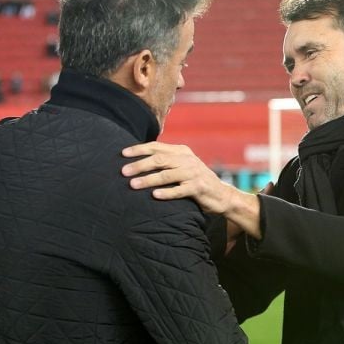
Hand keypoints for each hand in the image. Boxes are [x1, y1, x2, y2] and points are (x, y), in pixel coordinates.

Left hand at [122, 142, 263, 238]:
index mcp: (181, 151)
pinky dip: (166, 193)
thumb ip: (166, 161)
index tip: (122, 154)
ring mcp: (193, 174)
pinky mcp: (198, 188)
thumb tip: (138, 160)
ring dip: (148, 179)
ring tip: (133, 185)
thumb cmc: (195, 181)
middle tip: (123, 172)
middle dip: (139, 165)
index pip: (156, 147)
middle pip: (159, 159)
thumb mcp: (182, 166)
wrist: (221, 195)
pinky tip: (154, 196)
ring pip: (167, 174)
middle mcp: (187, 160)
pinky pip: (179, 190)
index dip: (139, 150)